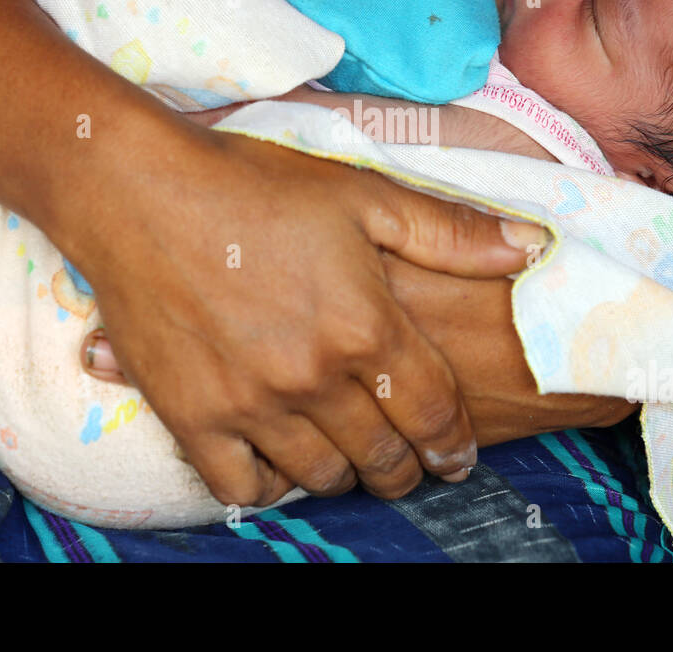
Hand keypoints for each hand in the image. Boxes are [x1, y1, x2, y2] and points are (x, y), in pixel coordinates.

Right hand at [82, 194, 636, 451]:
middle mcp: (314, 378)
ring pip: (320, 477)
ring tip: (348, 461)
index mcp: (365, 326)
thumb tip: (534, 247)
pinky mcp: (192, 417)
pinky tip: (275, 464)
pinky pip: (241, 488)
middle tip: (407, 466)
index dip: (453, 444)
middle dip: (405, 469)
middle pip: (382, 457)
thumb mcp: (363, 195)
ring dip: (345, 476)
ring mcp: (251, 405)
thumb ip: (451, 232)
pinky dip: (266, 486)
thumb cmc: (255, 185)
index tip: (457, 458)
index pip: (432, 414)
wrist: (137, 190)